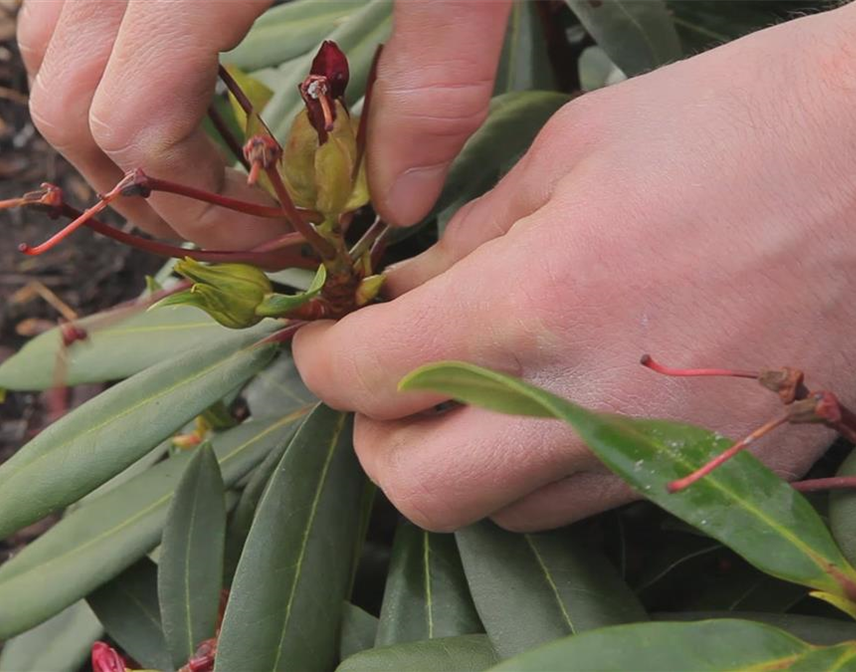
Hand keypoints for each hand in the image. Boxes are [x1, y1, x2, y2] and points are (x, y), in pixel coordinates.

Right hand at [17, 0, 511, 245]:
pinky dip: (95, 49)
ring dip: (102, 121)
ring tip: (193, 157)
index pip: (133, 126)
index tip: (271, 233)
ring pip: (42, 40)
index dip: (196, 207)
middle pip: (61, 101)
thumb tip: (400, 203)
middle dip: (136, 185)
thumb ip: (436, 83)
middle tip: (225, 217)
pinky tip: (169, 67)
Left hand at [293, 5, 855, 531]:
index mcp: (536, 304)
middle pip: (417, 489)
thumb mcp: (574, 148)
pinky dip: (530, 471)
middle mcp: (587, 407)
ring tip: (465, 388)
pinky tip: (545, 406)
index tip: (321, 337)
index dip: (321, 358)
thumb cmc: (740, 126)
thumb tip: (405, 294)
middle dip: (374, 437)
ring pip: (498, 513)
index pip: (369, 376)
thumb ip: (470, 237)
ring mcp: (655, 457)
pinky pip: (580, 505)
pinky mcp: (709, 474)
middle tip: (377, 381)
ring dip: (454, 458)